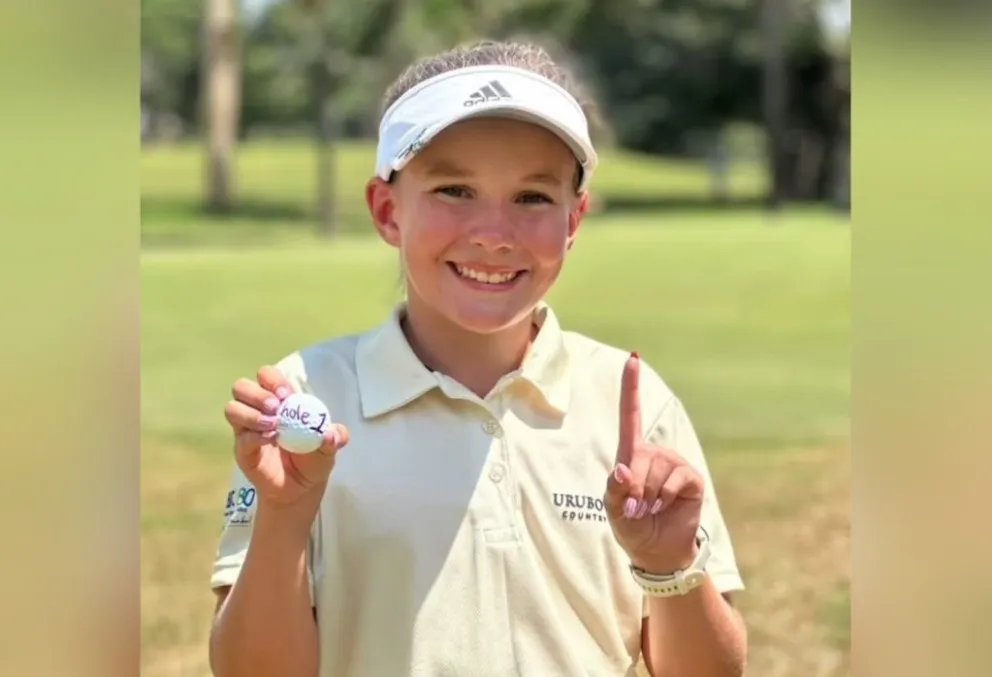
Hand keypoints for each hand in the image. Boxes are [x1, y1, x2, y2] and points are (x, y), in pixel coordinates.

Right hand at [224, 366, 349, 507]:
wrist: (302, 488)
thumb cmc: (314, 458)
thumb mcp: (330, 446)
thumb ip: (336, 437)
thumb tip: (332, 433)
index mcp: (279, 400)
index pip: (266, 376)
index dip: (273, 380)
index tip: (287, 395)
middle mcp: (258, 410)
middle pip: (241, 387)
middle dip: (258, 394)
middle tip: (276, 409)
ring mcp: (247, 429)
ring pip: (232, 408)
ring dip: (252, 414)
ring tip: (273, 426)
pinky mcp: (242, 449)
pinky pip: (240, 437)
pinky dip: (254, 436)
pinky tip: (270, 440)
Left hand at [604, 353, 704, 573]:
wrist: (658, 552)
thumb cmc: (631, 527)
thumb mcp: (613, 511)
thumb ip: (614, 491)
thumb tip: (623, 469)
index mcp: (631, 454)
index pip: (630, 415)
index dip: (631, 386)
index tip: (633, 357)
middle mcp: (653, 453)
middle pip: (637, 458)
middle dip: (632, 489)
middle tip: (636, 508)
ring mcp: (674, 464)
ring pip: (654, 472)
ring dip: (647, 498)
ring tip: (650, 509)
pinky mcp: (690, 477)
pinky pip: (674, 480)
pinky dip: (664, 498)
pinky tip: (665, 507)